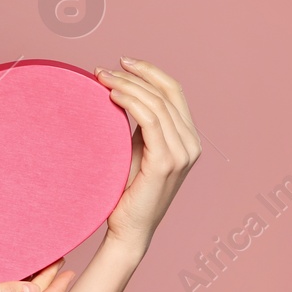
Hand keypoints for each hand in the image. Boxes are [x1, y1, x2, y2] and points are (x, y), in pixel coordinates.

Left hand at [94, 58, 200, 251]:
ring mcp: (182, 153)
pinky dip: (130, 102)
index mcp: (187, 137)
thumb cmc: (127, 191)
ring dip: (127, 85)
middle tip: (102, 70)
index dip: (149, 71)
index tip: (121, 62)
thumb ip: (139, 123)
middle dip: (133, 75)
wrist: (128, 229)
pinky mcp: (166, 162)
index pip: (173, 91)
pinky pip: (150, 121)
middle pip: (165, 93)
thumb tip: (120, 90)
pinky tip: (112, 95)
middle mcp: (191, 143)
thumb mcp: (136, 148)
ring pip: (156, 103)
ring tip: (101, 79)